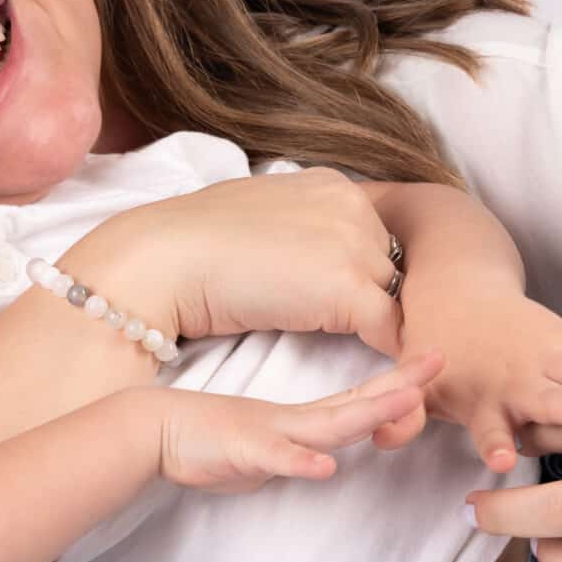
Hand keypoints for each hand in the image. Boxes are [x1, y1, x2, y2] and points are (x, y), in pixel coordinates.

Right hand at [75, 169, 407, 357]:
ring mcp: (354, 244)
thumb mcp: (259, 220)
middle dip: (376, 302)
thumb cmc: (190, 245)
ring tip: (374, 362)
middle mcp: (352, 205)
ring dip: (384, 330)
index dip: (361, 277)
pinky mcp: (347, 289)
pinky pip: (392, 331)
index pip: (373, 237)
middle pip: (392, 266)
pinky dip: (389, 357)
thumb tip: (304, 259)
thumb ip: (296, 232)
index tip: (346, 309)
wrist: (163, 258)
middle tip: (361, 340)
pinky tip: (372, 376)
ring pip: (399, 299)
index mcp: (331, 185)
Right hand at [155, 352, 443, 493]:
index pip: (357, 400)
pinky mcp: (243, 452)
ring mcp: (270, 433)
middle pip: (356, 404)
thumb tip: (319, 457)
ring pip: (328, 425)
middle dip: (401, 385)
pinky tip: (325, 468)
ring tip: (407, 401)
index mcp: (299, 420)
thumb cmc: (204, 440)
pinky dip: (301, 462)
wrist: (151, 429)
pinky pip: (276, 459)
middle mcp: (293, 421)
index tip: (433, 361)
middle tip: (440, 359)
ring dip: (369, 414)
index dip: (397, 382)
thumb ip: (294, 448)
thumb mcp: (262, 446)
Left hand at [407, 289, 561, 472]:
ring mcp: (549, 355)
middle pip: (550, 397)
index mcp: (482, 397)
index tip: (504, 460)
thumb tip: (381, 440)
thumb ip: (405, 417)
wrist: (456, 290)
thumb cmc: (440, 354)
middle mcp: (519, 377)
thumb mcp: (417, 387)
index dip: (493, 442)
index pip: (486, 425)